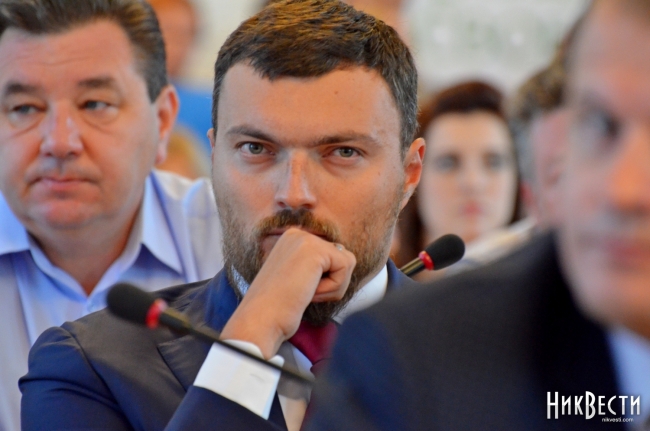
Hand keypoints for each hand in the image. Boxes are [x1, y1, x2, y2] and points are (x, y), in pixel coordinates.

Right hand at [220, 228, 355, 357]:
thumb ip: (317, 266)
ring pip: (347, 262)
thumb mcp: (297, 279)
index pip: (331, 256)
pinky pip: (345, 268)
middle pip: (342, 257)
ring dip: (333, 287)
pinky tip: (309, 292)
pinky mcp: (314, 250)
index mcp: (291, 240)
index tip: (298, 290)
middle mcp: (297, 234)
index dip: (324, 281)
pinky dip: (333, 288)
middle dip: (331, 283)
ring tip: (305, 292)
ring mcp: (305, 239)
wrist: (259, 321)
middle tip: (303, 293)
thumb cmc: (277, 309)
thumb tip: (346, 258)